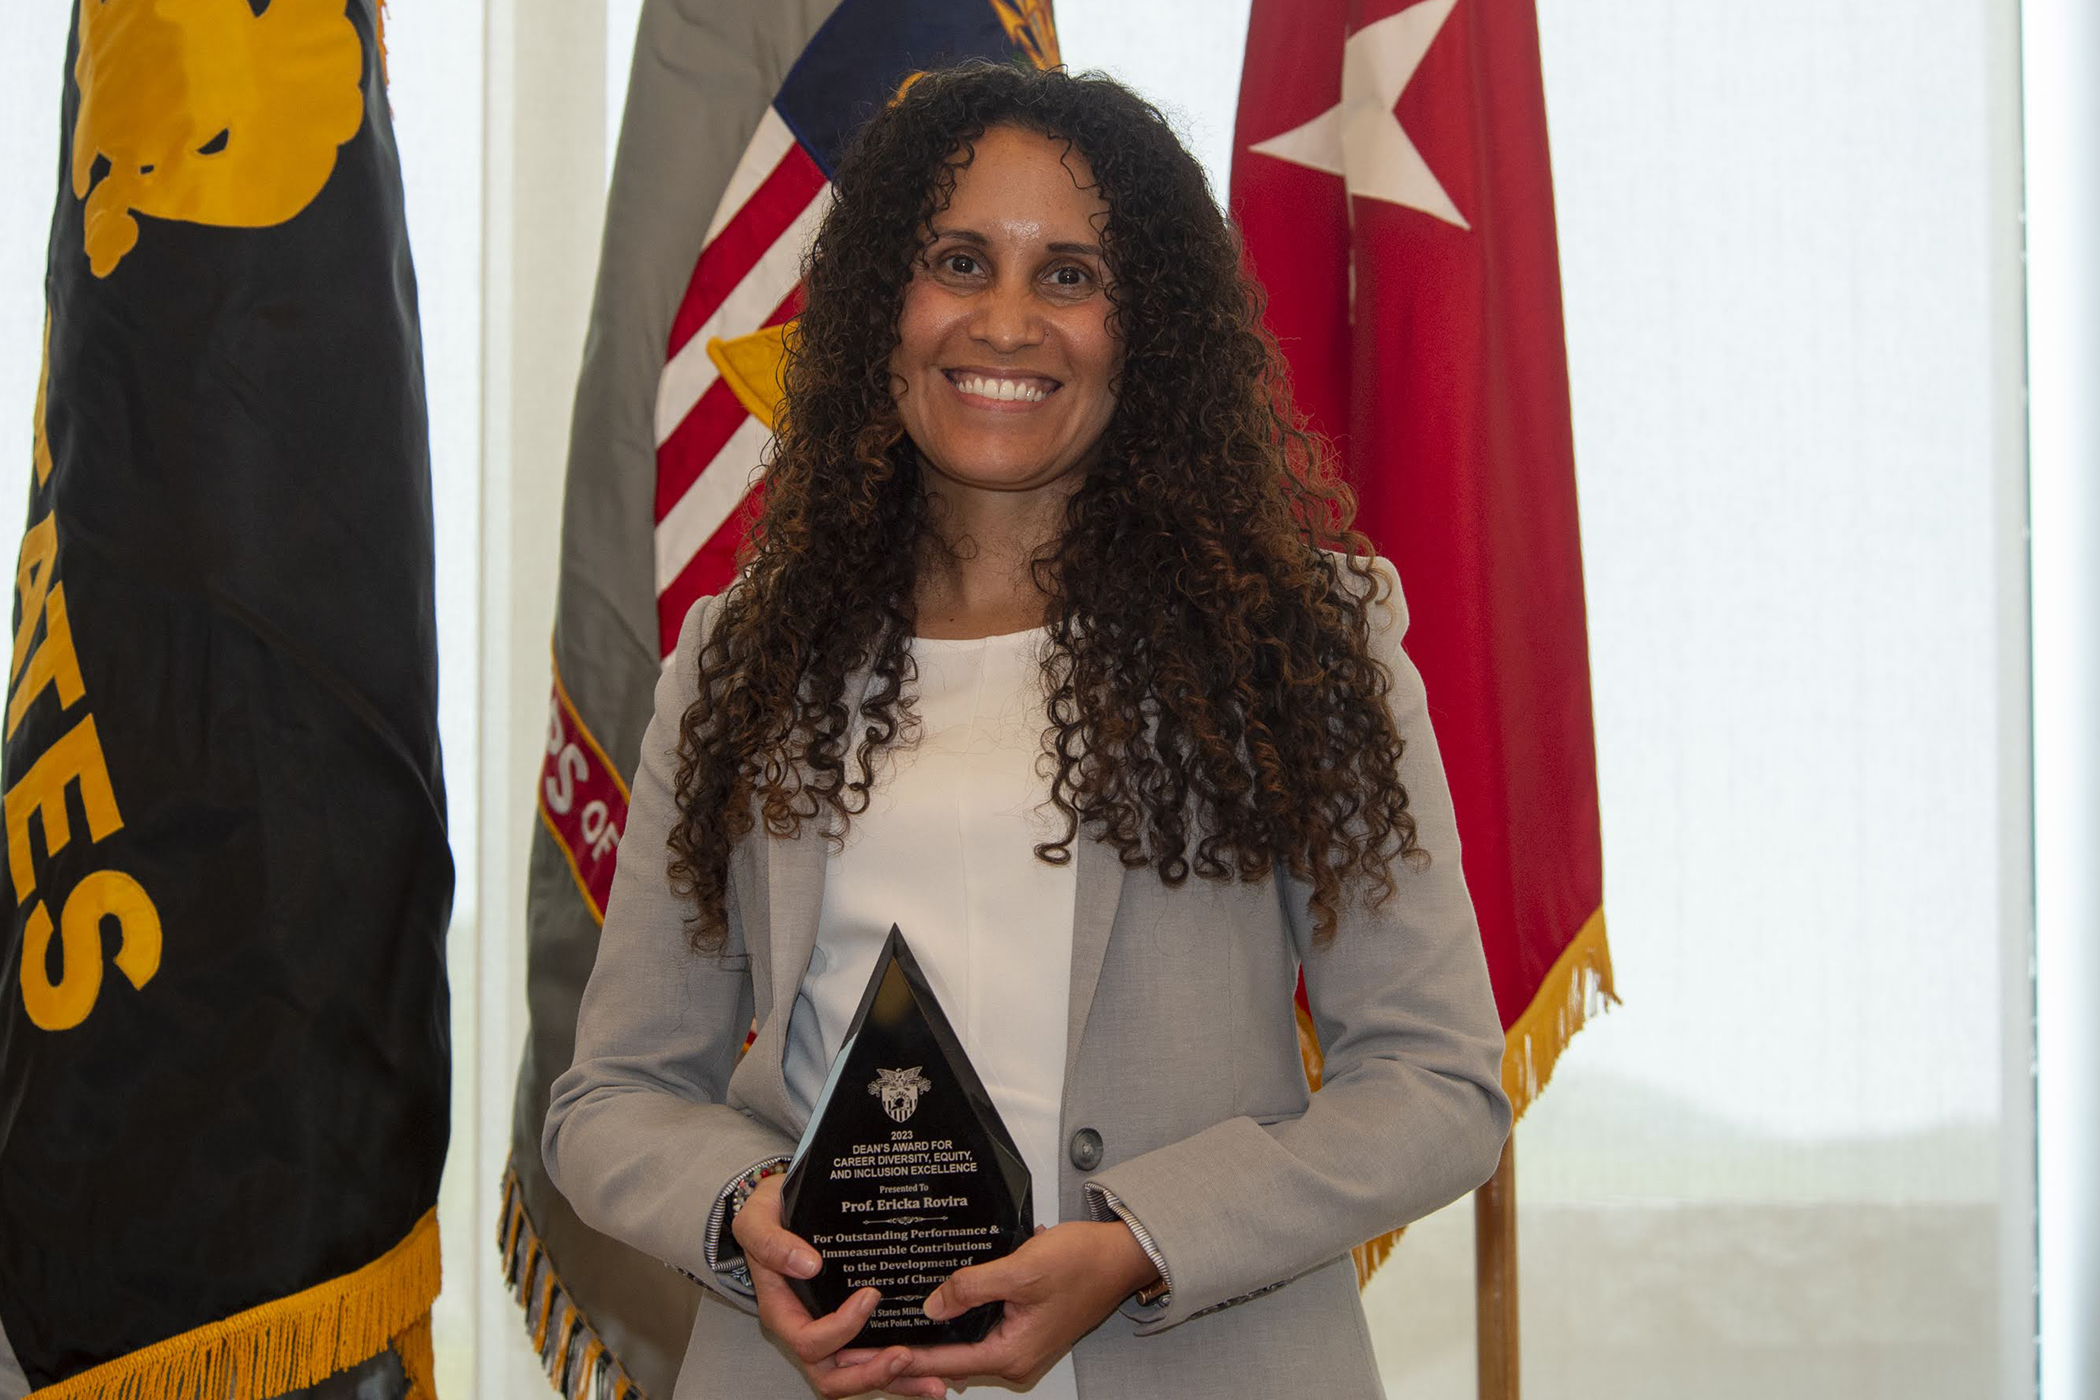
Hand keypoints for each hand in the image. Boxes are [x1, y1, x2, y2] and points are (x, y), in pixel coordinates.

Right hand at [729, 1173, 945, 1398]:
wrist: (780, 1208)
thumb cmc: (768, 1216)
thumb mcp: (756, 1220)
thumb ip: (772, 1243)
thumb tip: (808, 1266)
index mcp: (783, 1312)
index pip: (808, 1340)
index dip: (840, 1329)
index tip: (870, 1297)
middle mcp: (807, 1330)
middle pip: (832, 1376)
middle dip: (870, 1374)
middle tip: (904, 1356)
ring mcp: (831, 1333)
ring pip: (858, 1375)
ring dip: (895, 1382)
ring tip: (932, 1380)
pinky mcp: (853, 1327)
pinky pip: (873, 1358)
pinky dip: (903, 1372)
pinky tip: (934, 1371)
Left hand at [893, 1221, 1159, 1388]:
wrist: (1121, 1256)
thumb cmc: (1083, 1262)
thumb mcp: (1022, 1268)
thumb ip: (973, 1287)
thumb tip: (932, 1305)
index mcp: (1013, 1354)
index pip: (945, 1362)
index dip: (904, 1356)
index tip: (869, 1351)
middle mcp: (1016, 1360)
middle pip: (950, 1362)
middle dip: (913, 1350)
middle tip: (871, 1337)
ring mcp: (1021, 1347)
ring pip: (963, 1348)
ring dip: (935, 1337)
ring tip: (894, 1323)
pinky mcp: (1024, 1331)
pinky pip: (980, 1334)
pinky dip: (957, 1324)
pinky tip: (935, 1309)